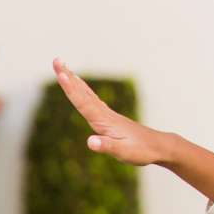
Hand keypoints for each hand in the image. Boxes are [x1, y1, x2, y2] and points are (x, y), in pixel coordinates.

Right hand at [53, 59, 175, 166]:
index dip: (70, 89)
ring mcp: (107, 114)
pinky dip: (83, 90)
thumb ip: (106, 146)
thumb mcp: (123, 152)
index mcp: (104, 121)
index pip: (83, 102)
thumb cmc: (141, 151)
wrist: (158, 146)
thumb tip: (89, 142)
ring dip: (73, 80)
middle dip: (68, 76)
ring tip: (63, 68)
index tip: (60, 74)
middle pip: (82, 92)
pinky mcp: (109, 117)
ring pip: (86, 93)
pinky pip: (91, 99)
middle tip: (56, 60)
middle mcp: (104, 114)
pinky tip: (80, 87)